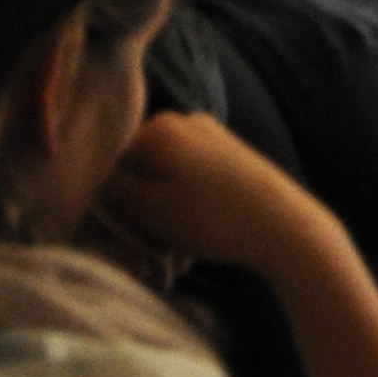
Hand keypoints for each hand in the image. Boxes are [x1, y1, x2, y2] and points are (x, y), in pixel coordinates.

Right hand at [101, 109, 350, 275]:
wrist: (289, 228)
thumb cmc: (214, 219)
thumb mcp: (150, 211)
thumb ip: (112, 192)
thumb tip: (88, 178)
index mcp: (159, 127)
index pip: (110, 164)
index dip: (111, 204)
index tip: (123, 236)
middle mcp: (186, 121)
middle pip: (141, 172)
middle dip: (143, 214)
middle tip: (155, 254)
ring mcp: (213, 136)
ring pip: (167, 183)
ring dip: (166, 220)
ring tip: (181, 255)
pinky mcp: (233, 157)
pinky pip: (193, 184)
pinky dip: (190, 212)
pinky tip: (199, 242)